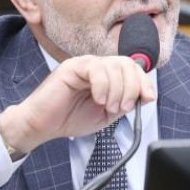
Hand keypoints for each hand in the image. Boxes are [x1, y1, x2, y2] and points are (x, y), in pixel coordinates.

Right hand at [0, 55, 156, 154]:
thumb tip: (145, 96)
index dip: (144, 82)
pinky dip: (102, 86)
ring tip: (108, 107)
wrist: (42, 126)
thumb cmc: (68, 118)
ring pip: (114, 66)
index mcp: (106, 77)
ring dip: (117, 90)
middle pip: (126, 64)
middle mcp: (96, 67)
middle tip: (123, 108)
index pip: (131, 69)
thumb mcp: (106, 115)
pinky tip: (98, 99)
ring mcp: (84, 65)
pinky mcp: (72, 67)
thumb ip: (124, 104)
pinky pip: (96, 68)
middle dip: (132, 87)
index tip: (148, 98)